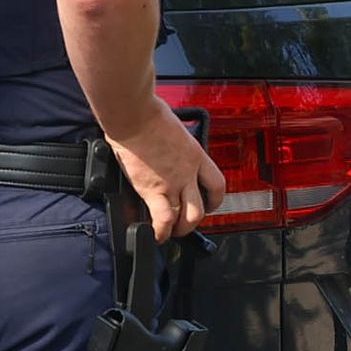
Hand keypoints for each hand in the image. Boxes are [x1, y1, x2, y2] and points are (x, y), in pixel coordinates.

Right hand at [112, 104, 226, 245]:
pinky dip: (160, 232)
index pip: (216, 184)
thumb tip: (167, 147)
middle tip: (185, 223)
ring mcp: (171, 183)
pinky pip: (162, 219)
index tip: (208, 204)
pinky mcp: (151, 190)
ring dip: (179, 229)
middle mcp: (188, 172)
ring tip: (170, 232)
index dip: (215, 200)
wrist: (133, 116)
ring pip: (186, 218)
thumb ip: (176, 145)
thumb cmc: (148, 115)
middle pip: (202, 207)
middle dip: (195, 220)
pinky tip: (155, 235)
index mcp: (196, 155)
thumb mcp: (175, 129)